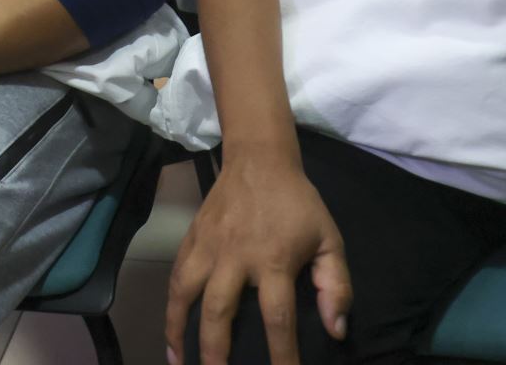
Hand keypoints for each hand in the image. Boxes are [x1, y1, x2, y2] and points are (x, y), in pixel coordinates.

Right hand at [166, 158, 350, 364]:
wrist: (259, 160)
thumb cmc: (298, 205)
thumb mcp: (329, 240)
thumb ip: (335, 286)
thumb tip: (334, 330)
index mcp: (274, 260)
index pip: (277, 318)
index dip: (281, 355)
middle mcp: (236, 257)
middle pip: (220, 312)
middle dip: (216, 352)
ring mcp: (208, 248)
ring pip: (186, 295)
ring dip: (179, 331)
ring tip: (178, 363)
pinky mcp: (191, 240)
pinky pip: (176, 277)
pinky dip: (170, 306)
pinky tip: (171, 331)